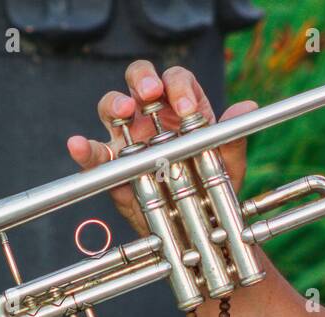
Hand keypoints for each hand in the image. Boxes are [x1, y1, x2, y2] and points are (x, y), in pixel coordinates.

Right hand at [67, 61, 257, 237]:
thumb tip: (246, 107)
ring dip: (115, 104)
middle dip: (142, 80)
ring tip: (124, 112)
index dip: (179, 87)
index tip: (187, 109)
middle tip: (150, 94)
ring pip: (112, 108)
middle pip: (138, 80)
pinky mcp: (111, 167)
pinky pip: (94, 155)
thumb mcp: (227, 165)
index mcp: (181, 108)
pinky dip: (83, 149)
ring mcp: (128, 139)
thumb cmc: (210, 188)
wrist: (196, 228)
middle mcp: (152, 117)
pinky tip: (78, 146)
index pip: (176, 80)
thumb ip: (233, 137)